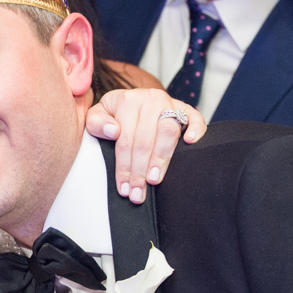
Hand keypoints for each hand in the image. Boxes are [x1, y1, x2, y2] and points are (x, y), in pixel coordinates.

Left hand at [87, 88, 204, 203]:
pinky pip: (195, 117)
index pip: (126, 139)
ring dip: (161, 159)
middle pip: (146, 140)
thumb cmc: (114, 113)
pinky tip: (190, 143)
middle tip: (139, 193)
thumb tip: (113, 131)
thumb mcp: (98, 115)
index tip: (124, 188)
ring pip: (168, 132)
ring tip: (154, 180)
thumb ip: (96, 122)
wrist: (133, 100)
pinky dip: (196, 130)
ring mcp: (170, 103)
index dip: (124, 166)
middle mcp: (150, 99)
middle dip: (141, 171)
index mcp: (128, 100)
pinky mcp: (186, 108)